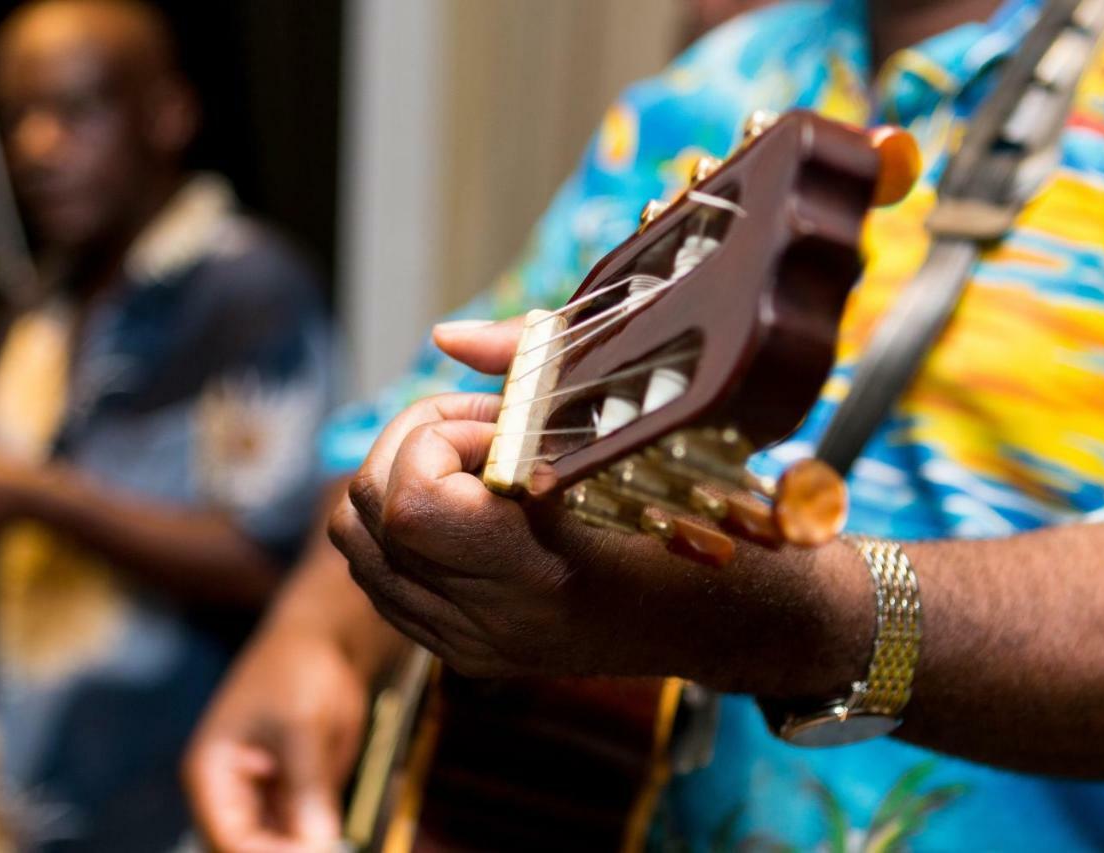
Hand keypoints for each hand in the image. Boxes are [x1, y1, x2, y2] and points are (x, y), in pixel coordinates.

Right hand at [184, 623, 367, 852]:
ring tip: (334, 842)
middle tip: (327, 849)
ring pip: (276, 843)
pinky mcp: (292, 793)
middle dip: (285, 852)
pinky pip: (302, 831)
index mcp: (210, 773)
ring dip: (303, 846)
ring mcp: (261, 795)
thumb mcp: (302, 725)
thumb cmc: (297, 669)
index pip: (228, 839)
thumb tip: (318, 844)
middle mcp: (229, 793)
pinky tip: (336, 838)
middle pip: (246, 848)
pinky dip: (319, 838)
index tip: (313, 851)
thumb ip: (308, 785)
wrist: (322, 641)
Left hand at [330, 316, 858, 694]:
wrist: (744, 621)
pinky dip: (402, 525)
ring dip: (399, 480)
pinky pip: (381, 578)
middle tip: (488, 427)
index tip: (499, 421)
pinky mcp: (466, 653)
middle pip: (366, 514)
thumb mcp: (637, 430)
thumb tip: (444, 335)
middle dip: (412, 443)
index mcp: (539, 577)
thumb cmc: (710, 518)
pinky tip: (472, 502)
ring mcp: (473, 648)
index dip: (435, 438)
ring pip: (358, 547)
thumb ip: (532, 368)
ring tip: (477, 463)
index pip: (411, 504)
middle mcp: (492, 625)